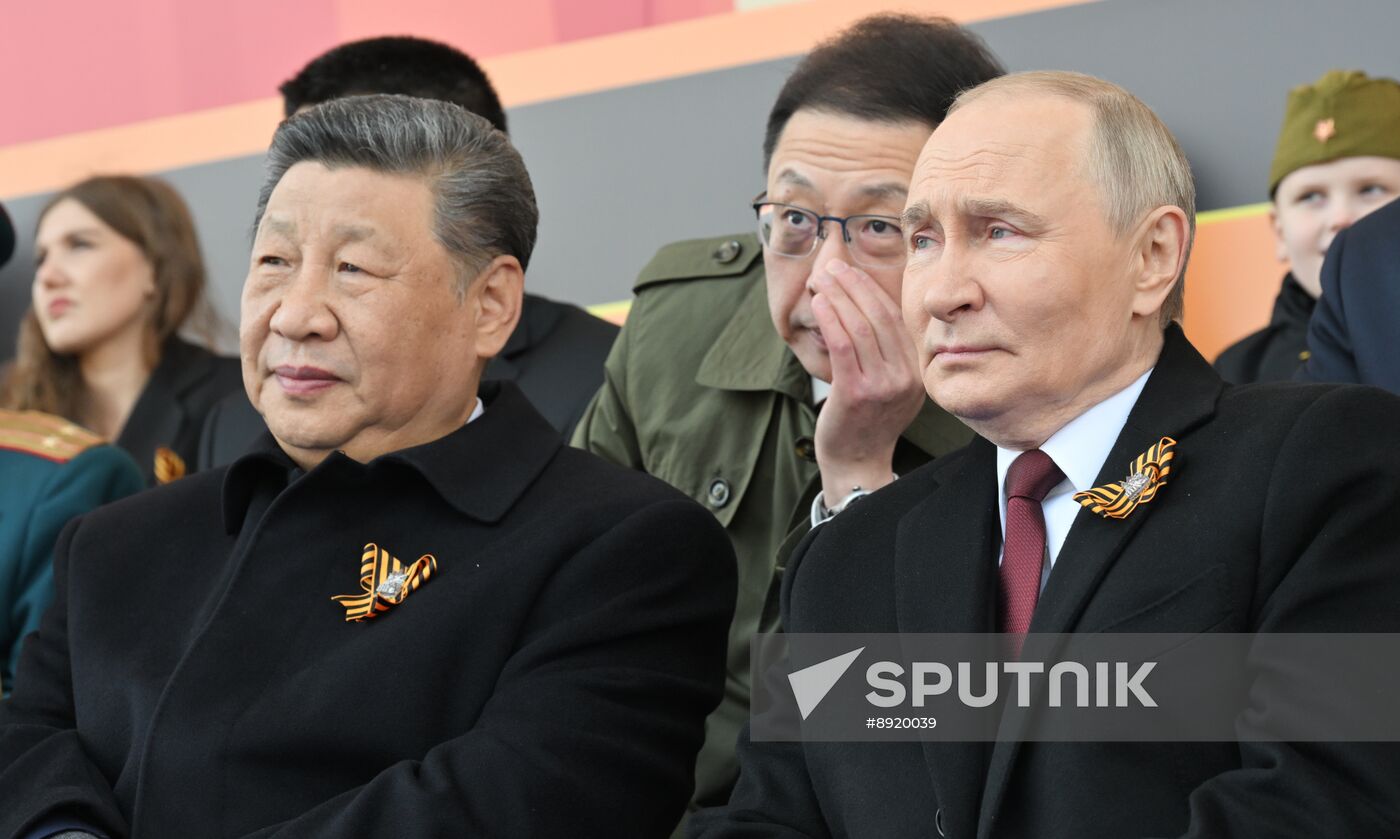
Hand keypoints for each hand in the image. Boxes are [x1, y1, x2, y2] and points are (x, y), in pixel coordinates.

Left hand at [809, 258, 925, 501]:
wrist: (857, 464)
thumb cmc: (866, 423)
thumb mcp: (891, 388)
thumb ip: (888, 355)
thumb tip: (865, 308)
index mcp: (916, 371)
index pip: (894, 319)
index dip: (871, 290)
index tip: (852, 271)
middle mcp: (905, 376)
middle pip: (877, 317)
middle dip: (852, 286)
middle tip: (832, 266)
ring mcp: (882, 385)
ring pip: (858, 327)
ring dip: (837, 297)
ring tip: (821, 280)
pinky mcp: (856, 392)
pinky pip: (843, 345)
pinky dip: (829, 319)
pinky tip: (818, 304)